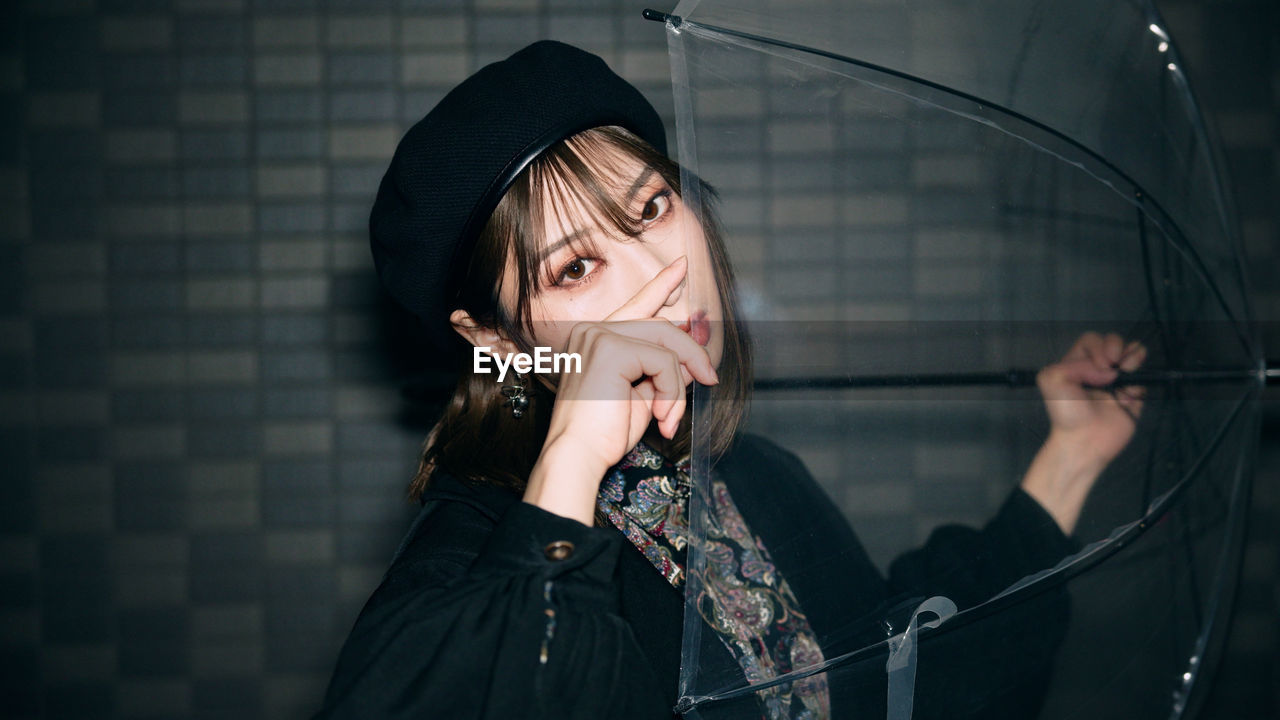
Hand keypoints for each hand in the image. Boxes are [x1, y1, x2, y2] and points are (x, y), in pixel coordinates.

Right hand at [522, 257, 718, 524]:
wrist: (579, 454)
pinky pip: (665, 363)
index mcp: (595, 337)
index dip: (661, 285)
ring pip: (667, 344)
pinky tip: (661, 416)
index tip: (682, 266)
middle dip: (691, 353)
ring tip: (670, 415)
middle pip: (662, 326)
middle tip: (711, 378)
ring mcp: (600, 335)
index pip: (636, 304)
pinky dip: (672, 392)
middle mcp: (593, 329)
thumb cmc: (604, 433)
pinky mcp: (612, 349)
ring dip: (679, 384)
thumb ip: (662, 370)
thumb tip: (694, 356)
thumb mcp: (641, 395)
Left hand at [1021, 332, 1146, 533]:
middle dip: (1117, 347)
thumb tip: (1107, 369)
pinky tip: (1129, 390)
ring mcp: (1118, 380)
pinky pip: (1145, 377)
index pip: (1092, 340)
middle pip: (1115, 342)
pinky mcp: (1134, 394)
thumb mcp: (1052, 379)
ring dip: (1133, 356)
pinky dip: (1142, 377)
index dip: (1098, 346)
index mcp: (1078, 363)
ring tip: (1127, 370)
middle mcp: (1099, 369)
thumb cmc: (1066, 412)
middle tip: (1112, 366)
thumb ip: (1075, 364)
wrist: (1083, 441)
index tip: (1098, 365)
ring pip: (1134, 353)